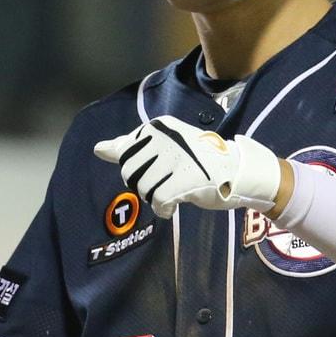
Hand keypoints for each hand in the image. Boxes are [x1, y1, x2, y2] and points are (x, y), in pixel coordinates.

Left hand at [93, 116, 282, 218]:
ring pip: (143, 189)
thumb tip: (97, 149)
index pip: (126, 154)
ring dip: (158, 197)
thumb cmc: (198, 159)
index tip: (163, 165)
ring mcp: (173, 158)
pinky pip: (158, 203)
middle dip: (147, 184)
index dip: (141, 168)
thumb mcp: (162, 146)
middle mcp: (163, 138)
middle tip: (172, 179)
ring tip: (178, 188)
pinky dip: (166, 209)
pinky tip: (179, 201)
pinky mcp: (182, 180)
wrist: (238, 171)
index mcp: (156, 127)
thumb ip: (129, 147)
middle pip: (131, 173)